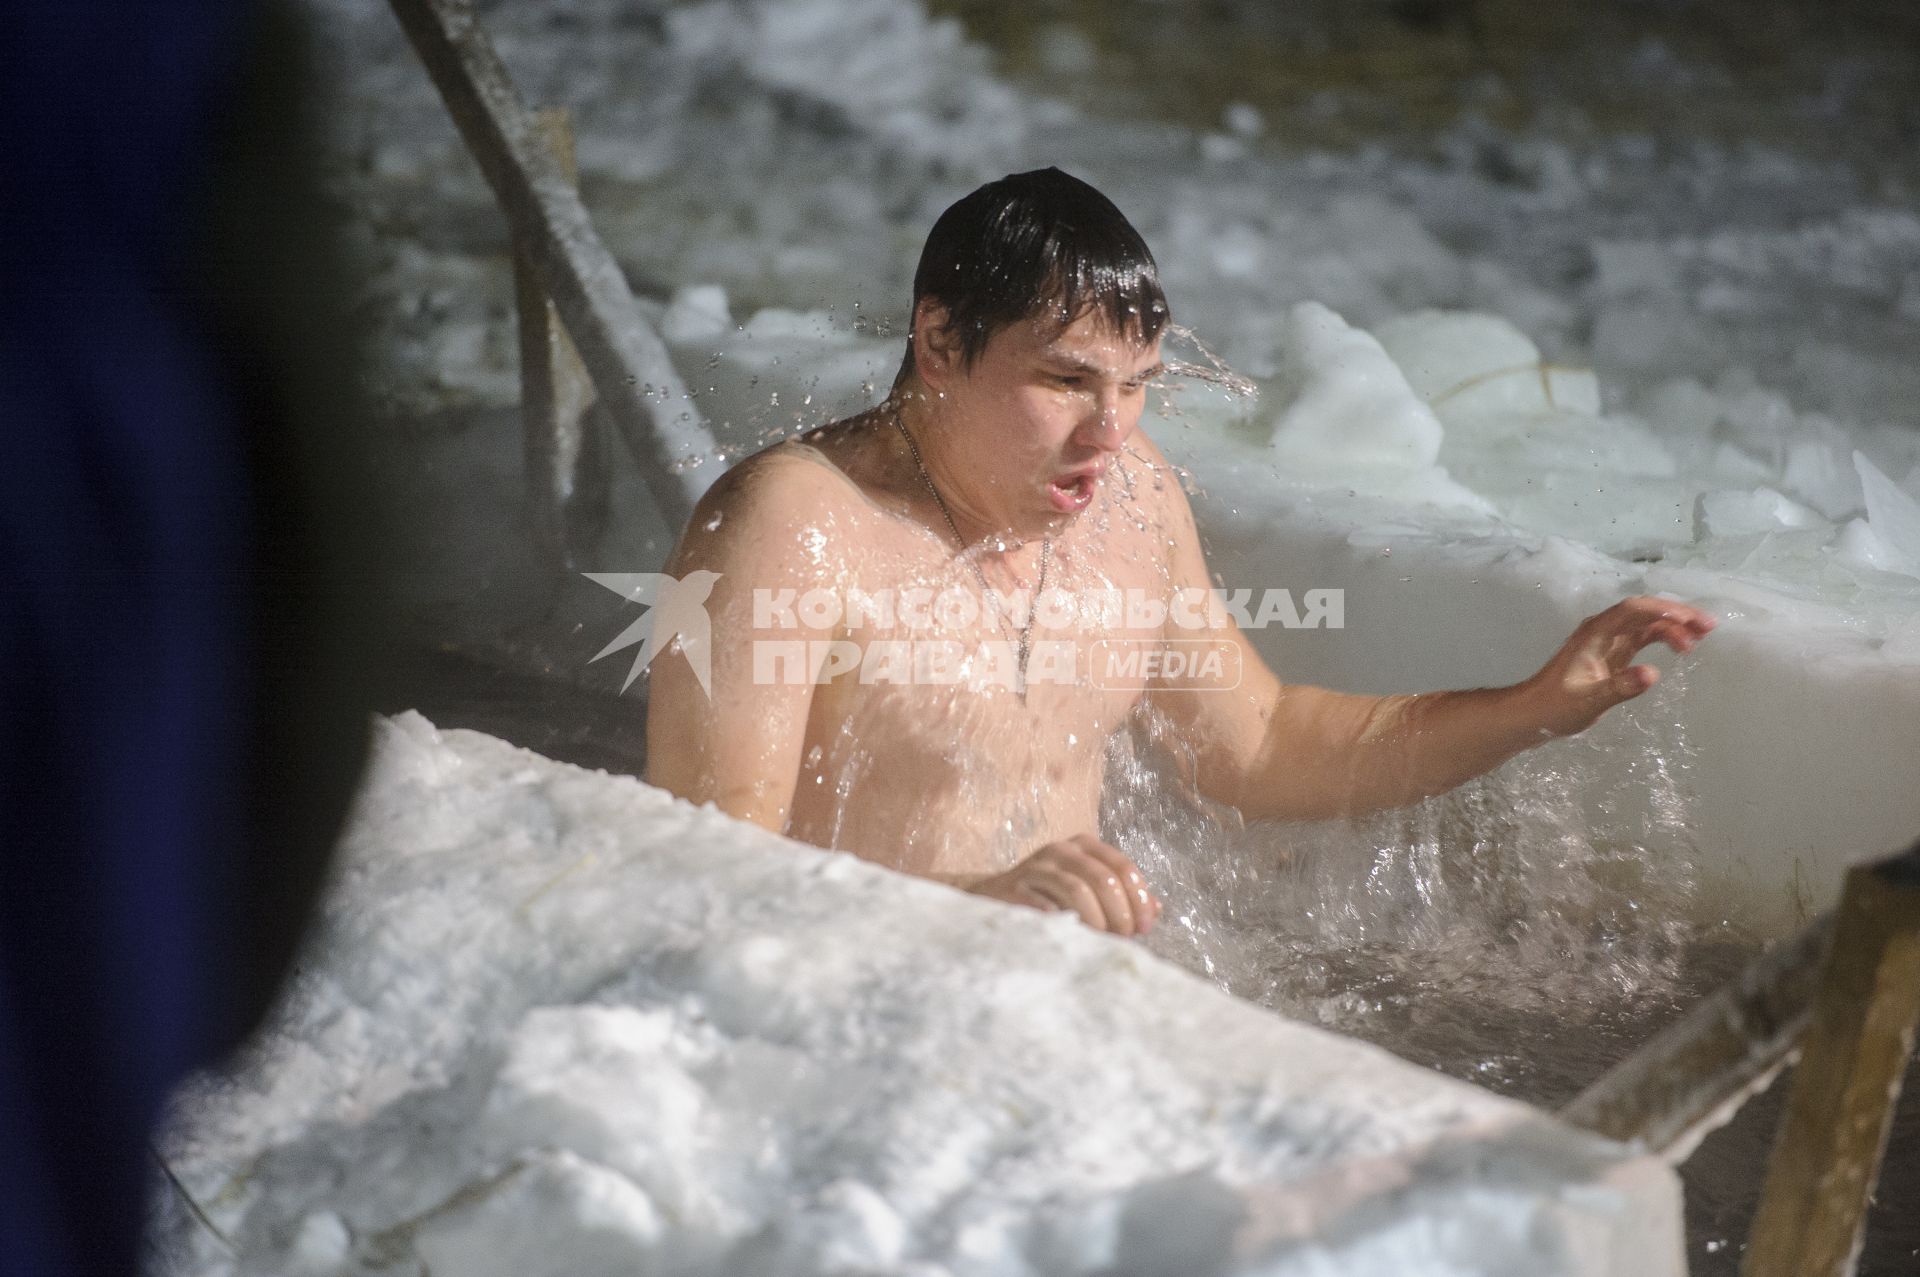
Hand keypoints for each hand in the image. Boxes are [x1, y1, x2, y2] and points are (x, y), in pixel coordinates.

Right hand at [966, 834, 1162, 935]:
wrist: (995, 896)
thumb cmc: (1051, 894)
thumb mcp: (1088, 887)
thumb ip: (1122, 895)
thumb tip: (1156, 910)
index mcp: (1084, 846)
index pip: (1123, 867)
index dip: (1140, 898)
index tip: (1144, 927)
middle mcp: (1061, 850)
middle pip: (1103, 878)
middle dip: (1120, 912)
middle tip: (1124, 937)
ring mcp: (1036, 866)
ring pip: (1077, 890)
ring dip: (1096, 920)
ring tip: (1102, 939)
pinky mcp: (1014, 887)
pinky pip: (1045, 904)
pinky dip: (1063, 921)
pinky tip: (1072, 935)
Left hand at [1523, 595, 1715, 736]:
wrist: (1534, 713)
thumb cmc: (1556, 706)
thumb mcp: (1589, 700)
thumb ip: (1620, 687)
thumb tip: (1652, 674)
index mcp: (1595, 633)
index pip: (1632, 610)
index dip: (1663, 611)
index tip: (1690, 622)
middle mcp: (1603, 631)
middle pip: (1644, 612)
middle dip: (1676, 614)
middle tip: (1708, 626)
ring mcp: (1608, 641)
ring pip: (1646, 624)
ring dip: (1674, 625)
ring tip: (1703, 635)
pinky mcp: (1613, 654)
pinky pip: (1643, 638)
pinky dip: (1664, 638)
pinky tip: (1682, 645)